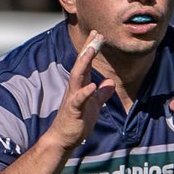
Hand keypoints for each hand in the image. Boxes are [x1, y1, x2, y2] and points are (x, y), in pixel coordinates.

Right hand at [47, 31, 113, 150]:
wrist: (63, 139)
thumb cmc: (76, 122)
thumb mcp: (94, 105)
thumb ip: (101, 94)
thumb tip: (110, 83)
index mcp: (80, 86)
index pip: (86, 64)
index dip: (91, 49)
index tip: (97, 34)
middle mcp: (75, 88)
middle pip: (81, 64)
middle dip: (88, 49)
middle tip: (96, 34)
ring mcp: (73, 98)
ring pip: (77, 76)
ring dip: (84, 62)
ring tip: (91, 49)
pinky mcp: (73, 111)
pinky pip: (79, 100)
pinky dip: (85, 92)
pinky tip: (92, 86)